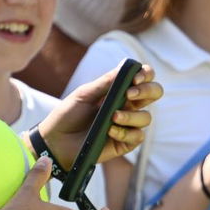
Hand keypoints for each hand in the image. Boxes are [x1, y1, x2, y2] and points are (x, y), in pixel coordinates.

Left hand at [37, 64, 161, 167]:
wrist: (55, 141)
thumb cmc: (68, 114)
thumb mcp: (84, 94)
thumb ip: (105, 82)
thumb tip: (126, 66)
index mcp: (119, 90)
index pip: (143, 78)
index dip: (146, 74)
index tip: (136, 77)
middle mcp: (127, 106)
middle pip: (154, 93)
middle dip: (147, 90)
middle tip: (129, 93)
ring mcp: (128, 125)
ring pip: (146, 117)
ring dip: (131, 115)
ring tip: (112, 117)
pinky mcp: (124, 143)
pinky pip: (137, 136)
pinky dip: (125, 132)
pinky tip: (110, 131)